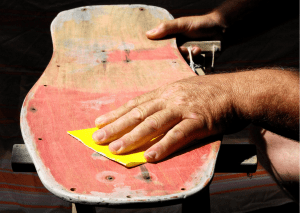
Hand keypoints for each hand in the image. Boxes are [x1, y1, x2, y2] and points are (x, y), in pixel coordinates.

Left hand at [92, 74, 248, 161]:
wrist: (238, 91)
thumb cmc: (211, 92)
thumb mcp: (184, 90)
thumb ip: (167, 102)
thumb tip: (150, 115)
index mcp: (166, 92)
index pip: (136, 104)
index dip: (116, 113)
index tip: (99, 122)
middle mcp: (170, 98)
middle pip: (138, 113)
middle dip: (116, 126)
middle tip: (98, 138)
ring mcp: (183, 109)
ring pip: (153, 124)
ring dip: (132, 137)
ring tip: (116, 149)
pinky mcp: (198, 121)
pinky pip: (177, 135)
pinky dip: (163, 146)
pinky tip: (150, 156)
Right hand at [146, 12, 224, 59]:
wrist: (222, 31)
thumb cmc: (201, 24)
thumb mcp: (183, 23)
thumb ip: (167, 28)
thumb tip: (148, 34)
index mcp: (170, 40)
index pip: (159, 49)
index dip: (157, 51)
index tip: (157, 53)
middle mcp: (176, 50)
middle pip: (169, 59)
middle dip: (177, 55)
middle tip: (184, 49)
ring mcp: (185, 57)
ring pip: (180, 64)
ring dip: (188, 56)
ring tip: (197, 48)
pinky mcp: (194, 64)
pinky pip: (189, 68)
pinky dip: (194, 62)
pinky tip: (200, 52)